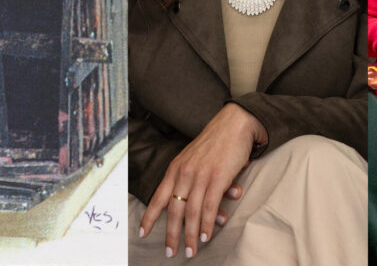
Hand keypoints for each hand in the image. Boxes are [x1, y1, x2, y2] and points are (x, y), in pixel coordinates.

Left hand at [139, 103, 266, 258]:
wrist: (234, 123)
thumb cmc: (215, 142)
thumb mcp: (193, 158)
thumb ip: (190, 179)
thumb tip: (192, 203)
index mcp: (175, 168)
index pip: (158, 196)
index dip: (149, 217)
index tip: (141, 233)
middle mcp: (184, 173)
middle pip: (173, 210)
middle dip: (171, 234)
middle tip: (170, 252)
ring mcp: (201, 175)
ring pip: (191, 212)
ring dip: (191, 235)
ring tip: (190, 252)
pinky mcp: (218, 178)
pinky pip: (209, 207)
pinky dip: (207, 224)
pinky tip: (206, 236)